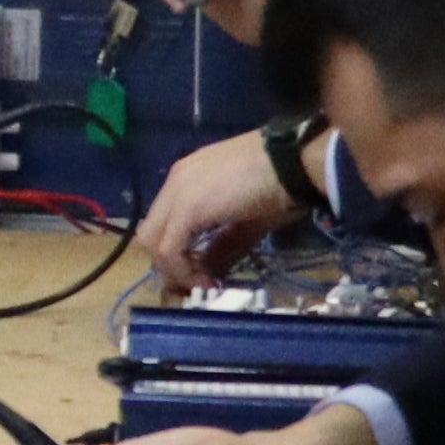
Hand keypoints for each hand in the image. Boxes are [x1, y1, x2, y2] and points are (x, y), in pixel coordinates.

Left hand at [131, 127, 297, 290]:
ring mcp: (178, 191)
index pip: (164, 221)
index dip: (177, 252)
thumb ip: (222, 245)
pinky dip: (183, 270)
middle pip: (151, 232)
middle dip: (169, 263)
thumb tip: (209, 272)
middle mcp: (176, 181)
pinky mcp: (187, 208)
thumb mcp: (245, 220)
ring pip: (152, 241)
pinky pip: (169, 248)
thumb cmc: (279, 183)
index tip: (201, 274)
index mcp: (188, 178)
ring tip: (202, 283)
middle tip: (195, 281)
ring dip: (173, 268)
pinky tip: (205, 280)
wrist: (293, 161)